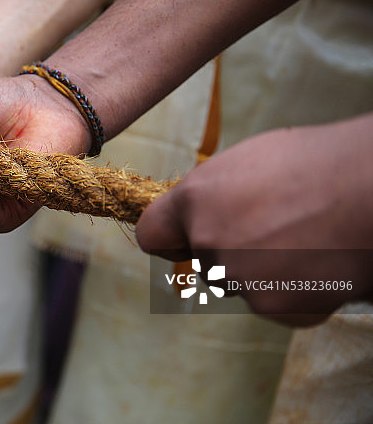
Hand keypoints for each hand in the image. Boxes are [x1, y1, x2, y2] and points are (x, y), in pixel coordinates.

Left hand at [135, 114, 372, 325]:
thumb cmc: (315, 162)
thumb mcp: (245, 163)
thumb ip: (211, 195)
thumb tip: (197, 216)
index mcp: (195, 200)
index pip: (152, 235)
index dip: (169, 238)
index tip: (182, 241)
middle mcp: (208, 241)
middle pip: (201, 263)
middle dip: (226, 252)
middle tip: (271, 230)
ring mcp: (239, 278)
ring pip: (238, 284)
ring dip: (260, 272)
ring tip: (302, 240)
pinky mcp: (273, 307)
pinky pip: (273, 304)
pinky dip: (292, 292)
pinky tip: (317, 262)